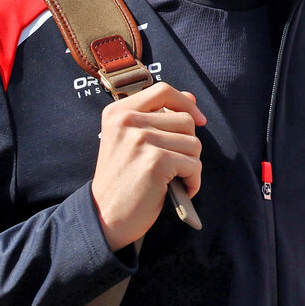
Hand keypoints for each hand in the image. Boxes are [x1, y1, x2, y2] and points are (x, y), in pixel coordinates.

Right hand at [89, 83, 205, 251]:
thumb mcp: (131, 141)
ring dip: (191, 165)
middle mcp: (127, 121)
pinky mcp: (155, 161)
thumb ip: (158, 117)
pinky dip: (193, 181)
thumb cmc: (121, 180)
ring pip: (193, 143)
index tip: (198, 120)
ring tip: (174, 178)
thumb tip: (191, 98)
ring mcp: (141, 140)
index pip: (163, 90)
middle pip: (185, 119)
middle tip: (174, 165)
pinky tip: (179, 190)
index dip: (186, 103)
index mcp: (118, 112)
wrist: (105, 215)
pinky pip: (194, 164)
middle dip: (188, 145)